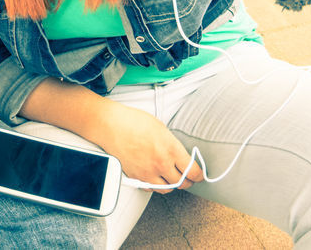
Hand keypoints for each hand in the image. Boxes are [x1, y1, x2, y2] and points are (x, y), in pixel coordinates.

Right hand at [87, 100, 202, 192]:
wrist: (110, 125)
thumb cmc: (133, 122)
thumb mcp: (161, 128)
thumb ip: (173, 145)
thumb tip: (181, 156)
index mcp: (171, 149)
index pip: (193, 171)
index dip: (199, 175)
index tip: (199, 174)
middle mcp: (161, 163)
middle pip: (182, 183)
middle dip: (187, 181)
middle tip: (187, 177)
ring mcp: (148, 172)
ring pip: (167, 189)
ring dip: (172, 185)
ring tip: (171, 178)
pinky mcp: (136, 177)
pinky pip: (151, 188)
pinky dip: (155, 185)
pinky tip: (155, 177)